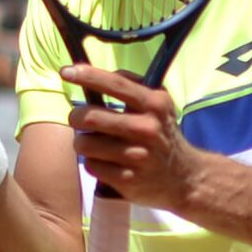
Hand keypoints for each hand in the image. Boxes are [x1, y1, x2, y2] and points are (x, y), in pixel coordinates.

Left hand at [61, 65, 208, 215]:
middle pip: (89, 117)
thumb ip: (131, 84)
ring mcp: (137, 156)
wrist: (185, 178)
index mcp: (154, 105)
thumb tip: (92, 71)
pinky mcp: (128, 180)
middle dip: (75, 117)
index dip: (87, 76)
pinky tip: (106, 162)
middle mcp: (146, 129)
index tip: (66, 72)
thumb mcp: (159, 104)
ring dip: (82, 142)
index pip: (115, 85)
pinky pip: (91, 166)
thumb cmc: (163, 134)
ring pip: (84, 143)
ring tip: (94, 143)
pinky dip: (93, 162)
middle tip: (78, 120)